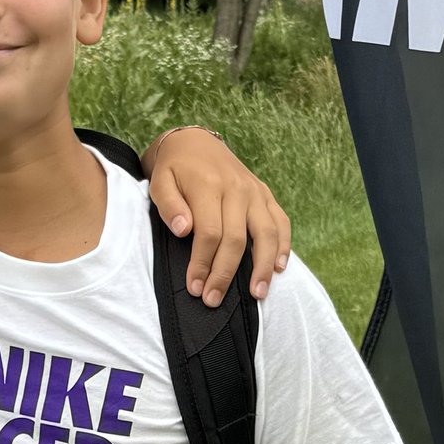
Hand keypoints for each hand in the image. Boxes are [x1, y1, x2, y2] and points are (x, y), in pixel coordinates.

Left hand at [143, 129, 292, 306]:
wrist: (195, 142)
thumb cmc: (175, 169)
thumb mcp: (160, 181)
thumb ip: (169, 205)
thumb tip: (183, 230)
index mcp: (208, 185)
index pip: (209, 234)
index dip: (202, 264)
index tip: (195, 287)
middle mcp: (236, 189)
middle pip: (236, 240)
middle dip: (225, 274)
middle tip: (213, 300)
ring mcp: (254, 192)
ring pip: (266, 233)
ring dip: (263, 267)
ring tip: (257, 294)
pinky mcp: (265, 194)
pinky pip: (281, 221)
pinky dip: (284, 245)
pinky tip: (279, 268)